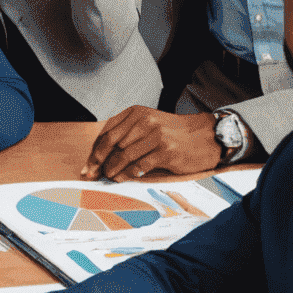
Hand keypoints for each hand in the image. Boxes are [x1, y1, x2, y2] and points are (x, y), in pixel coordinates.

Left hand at [82, 107, 221, 180]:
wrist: (204, 137)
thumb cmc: (174, 133)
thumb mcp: (148, 125)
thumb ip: (127, 134)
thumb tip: (102, 154)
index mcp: (136, 113)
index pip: (107, 132)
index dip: (95, 150)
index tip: (88, 164)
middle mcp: (144, 121)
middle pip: (112, 143)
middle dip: (98, 161)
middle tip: (91, 174)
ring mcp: (155, 136)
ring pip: (124, 155)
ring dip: (112, 169)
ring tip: (107, 177)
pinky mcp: (166, 151)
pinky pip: (139, 165)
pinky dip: (127, 174)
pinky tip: (122, 178)